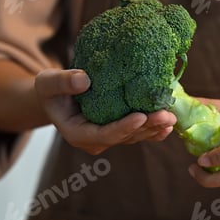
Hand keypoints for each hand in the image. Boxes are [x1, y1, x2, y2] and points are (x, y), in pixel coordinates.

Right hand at [34, 69, 175, 154]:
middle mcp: (95, 140)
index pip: (103, 134)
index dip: (123, 128)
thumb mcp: (48, 83)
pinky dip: (153, 129)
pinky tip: (168, 126)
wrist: (55, 97)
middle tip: (167, 116)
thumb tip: (84, 80)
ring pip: (134, 136)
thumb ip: (63, 82)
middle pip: (125, 137)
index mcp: (77, 133)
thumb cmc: (50, 90)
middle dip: (147, 127)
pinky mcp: (117, 130)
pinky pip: (137, 132)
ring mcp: (108, 137)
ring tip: (172, 117)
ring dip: (154, 128)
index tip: (140, 117)